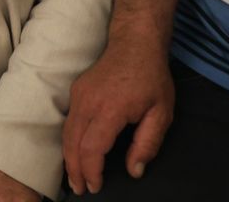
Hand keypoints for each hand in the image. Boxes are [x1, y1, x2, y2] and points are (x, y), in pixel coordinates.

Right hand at [63, 39, 173, 194]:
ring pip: (66, 133)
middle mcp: (88, 103)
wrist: (134, 42)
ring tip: (75, 176)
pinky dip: (69, 141)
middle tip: (80, 189)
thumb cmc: (151, 77)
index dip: (91, 170)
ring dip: (68, 157)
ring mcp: (78, 95)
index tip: (95, 186)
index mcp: (110, 109)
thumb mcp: (161, 113)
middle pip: (72, 143)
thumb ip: (148, 144)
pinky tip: (75, 152)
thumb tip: (135, 170)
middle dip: (74, 169)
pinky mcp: (76, 92)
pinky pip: (68, 121)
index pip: (92, 147)